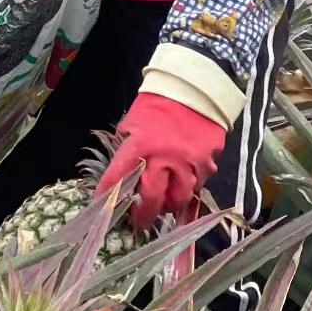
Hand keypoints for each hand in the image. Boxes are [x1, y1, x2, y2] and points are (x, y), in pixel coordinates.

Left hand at [97, 92, 227, 230]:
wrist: (195, 87)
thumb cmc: (159, 102)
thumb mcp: (133, 121)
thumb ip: (127, 145)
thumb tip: (122, 168)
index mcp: (141, 146)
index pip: (118, 178)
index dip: (107, 195)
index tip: (103, 206)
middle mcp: (164, 159)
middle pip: (152, 199)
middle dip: (143, 215)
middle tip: (139, 222)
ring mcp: (189, 163)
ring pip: (179, 198)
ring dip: (168, 206)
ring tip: (163, 207)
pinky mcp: (208, 161)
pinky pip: (199, 184)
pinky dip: (190, 189)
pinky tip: (184, 187)